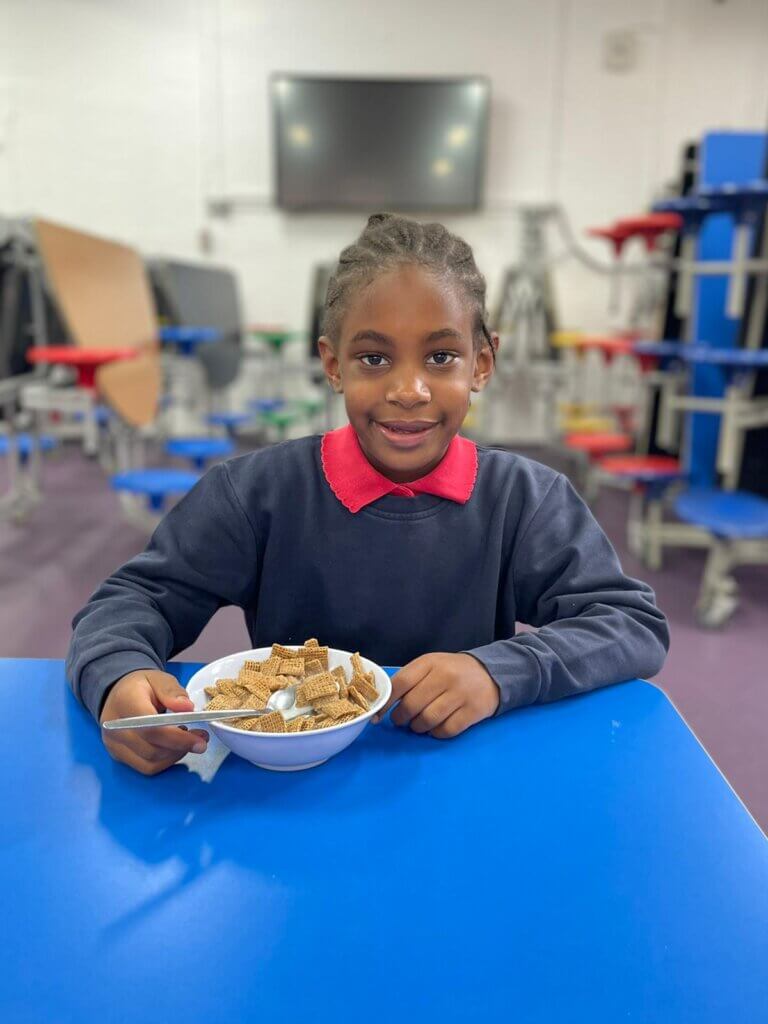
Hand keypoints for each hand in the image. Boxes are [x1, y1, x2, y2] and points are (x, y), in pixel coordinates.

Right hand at [100, 669, 208, 775]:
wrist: (118, 694)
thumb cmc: (141, 686)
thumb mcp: (159, 679)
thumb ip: (172, 691)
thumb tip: (187, 708)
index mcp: (125, 703)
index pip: (151, 729)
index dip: (178, 739)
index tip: (200, 740)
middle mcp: (114, 728)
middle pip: (151, 750)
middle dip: (181, 748)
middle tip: (201, 738)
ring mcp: (114, 744)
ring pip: (150, 763)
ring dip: (174, 755)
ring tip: (187, 740)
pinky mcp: (118, 755)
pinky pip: (146, 767)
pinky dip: (165, 760)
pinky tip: (173, 746)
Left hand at [375, 653, 499, 739]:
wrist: (490, 673)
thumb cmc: (452, 671)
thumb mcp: (430, 666)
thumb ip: (409, 680)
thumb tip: (384, 705)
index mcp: (429, 663)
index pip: (400, 683)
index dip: (385, 702)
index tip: (378, 714)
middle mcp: (444, 676)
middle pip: (412, 705)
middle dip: (401, 718)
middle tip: (401, 720)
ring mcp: (460, 694)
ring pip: (427, 720)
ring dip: (417, 727)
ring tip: (418, 724)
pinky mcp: (473, 711)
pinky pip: (446, 730)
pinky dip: (436, 733)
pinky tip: (435, 728)